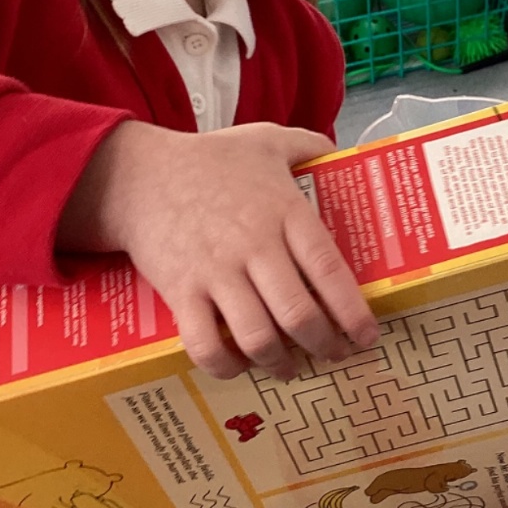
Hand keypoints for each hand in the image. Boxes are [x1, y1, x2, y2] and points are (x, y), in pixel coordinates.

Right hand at [60, 120, 379, 378]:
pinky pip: (205, 345)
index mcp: (284, 212)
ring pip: (258, 337)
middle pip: (299, 314)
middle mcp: (254, 246)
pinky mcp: (180, 292)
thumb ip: (307, 144)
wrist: (140, 175)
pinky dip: (226, 367)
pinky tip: (239, 366)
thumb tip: (339, 153)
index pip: (328, 270)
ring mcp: (215, 272)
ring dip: (279, 363)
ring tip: (288, 368)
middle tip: (333, 355)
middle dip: (324, 346)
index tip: (367, 336)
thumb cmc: (209, 158)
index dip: (352, 311)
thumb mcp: (265, 140)